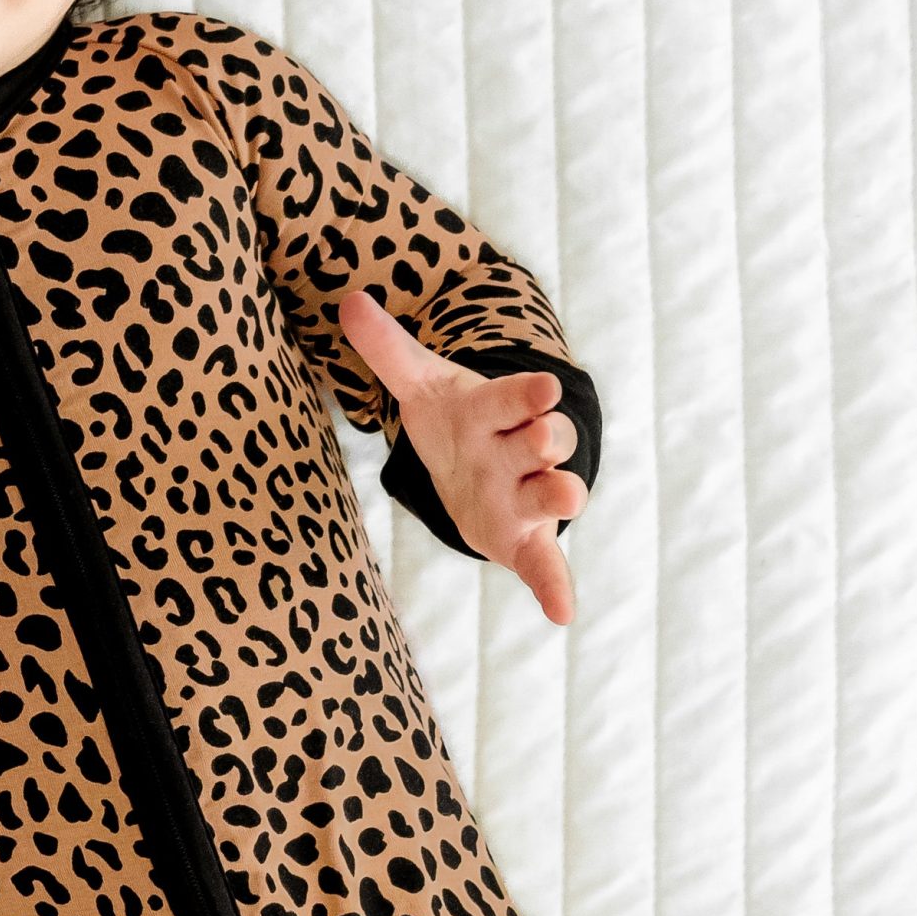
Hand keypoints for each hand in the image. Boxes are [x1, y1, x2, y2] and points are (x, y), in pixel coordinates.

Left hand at [334, 289, 587, 624]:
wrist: (475, 468)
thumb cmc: (455, 423)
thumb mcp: (420, 387)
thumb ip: (388, 351)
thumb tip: (349, 301)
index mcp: (497, 412)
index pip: (514, 396)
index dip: (526, 393)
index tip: (543, 386)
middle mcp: (519, 452)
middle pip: (543, 441)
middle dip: (545, 438)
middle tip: (543, 437)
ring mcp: (526, 496)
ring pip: (549, 495)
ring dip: (559, 496)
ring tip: (567, 498)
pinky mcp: (523, 540)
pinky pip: (544, 564)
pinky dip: (554, 587)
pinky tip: (561, 613)